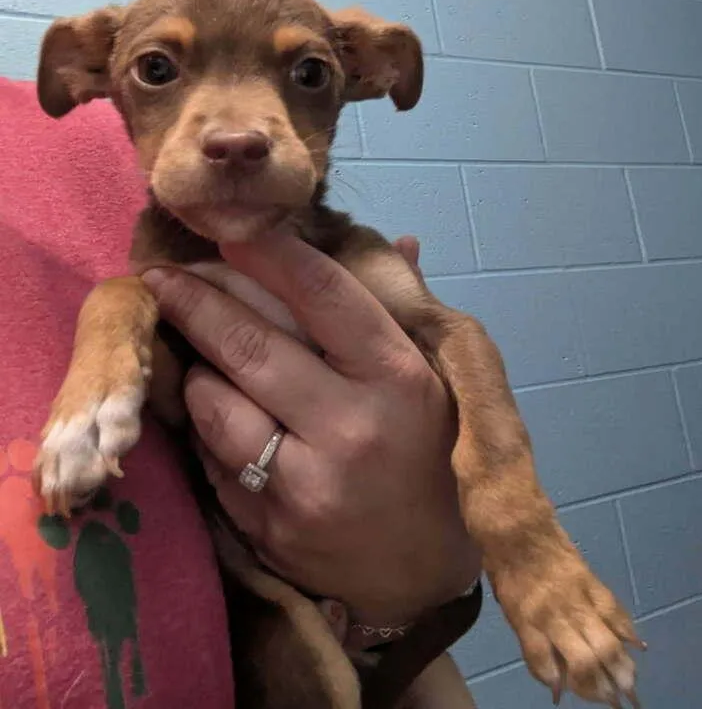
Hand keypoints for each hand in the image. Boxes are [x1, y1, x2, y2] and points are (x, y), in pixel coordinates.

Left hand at [143, 231, 479, 627]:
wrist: (420, 576)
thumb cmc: (428, 458)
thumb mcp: (434, 382)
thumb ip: (403, 313)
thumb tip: (397, 242)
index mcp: (397, 378)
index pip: (324, 296)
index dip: (270, 254)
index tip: (230, 231)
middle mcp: (351, 426)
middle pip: (251, 345)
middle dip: (196, 300)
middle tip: (162, 275)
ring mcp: (305, 482)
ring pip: (215, 403)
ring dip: (195, 369)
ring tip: (194, 352)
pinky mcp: (267, 525)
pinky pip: (211, 457)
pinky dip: (204, 426)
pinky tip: (212, 411)